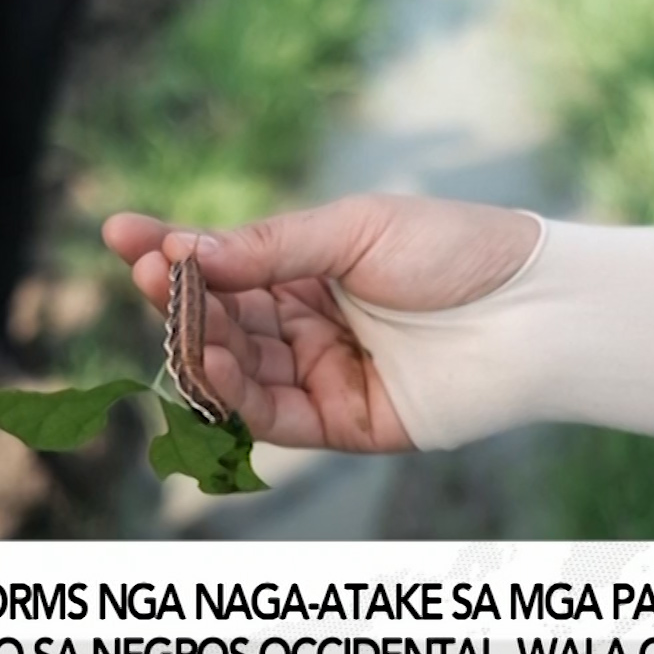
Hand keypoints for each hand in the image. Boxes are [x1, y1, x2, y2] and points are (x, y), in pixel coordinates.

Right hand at [104, 195, 538, 452]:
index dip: (171, 251)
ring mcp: (325, 374)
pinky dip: (235, 392)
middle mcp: (311, 323)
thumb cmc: (456, 252)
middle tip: (149, 274)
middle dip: (180, 299)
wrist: (535, 310)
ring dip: (201, 345)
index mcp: (314, 267)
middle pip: (222, 318)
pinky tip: (214, 359)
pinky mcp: (344, 424)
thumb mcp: (353, 229)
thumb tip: (187, 251)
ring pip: (238, 369)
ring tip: (178, 316)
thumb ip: (270, 247)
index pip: (226, 262)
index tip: (118, 234)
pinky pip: (271, 415)